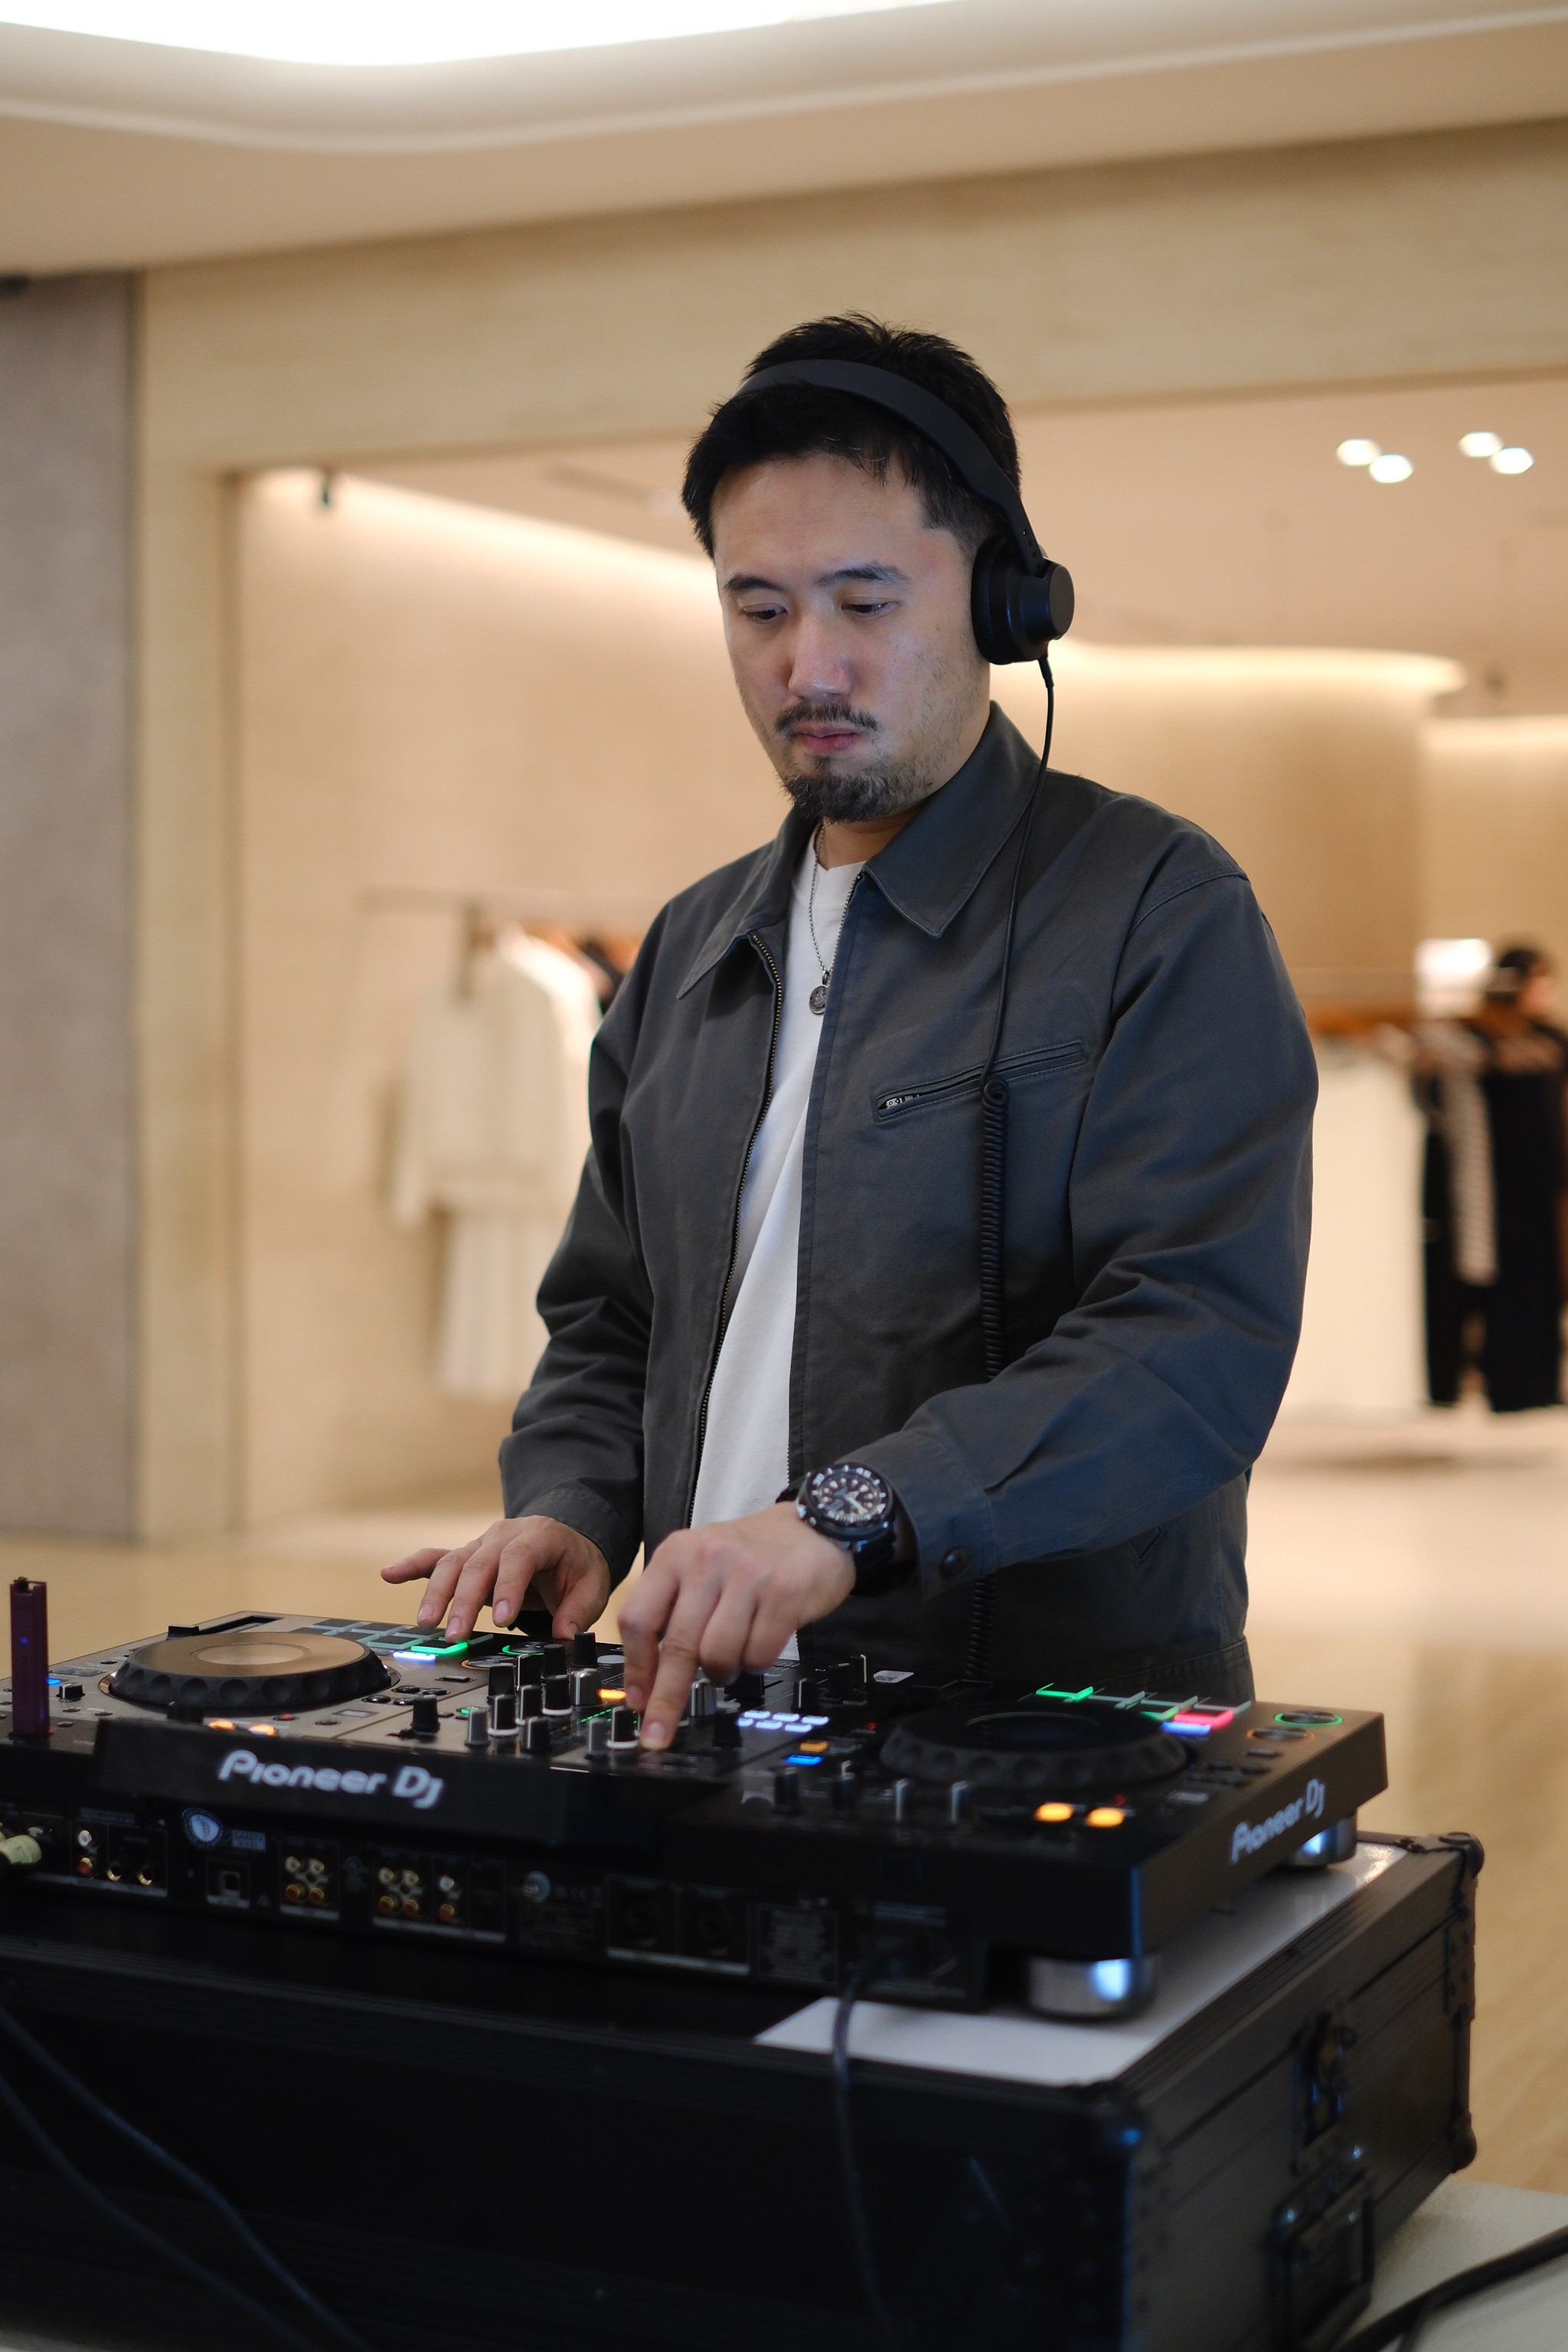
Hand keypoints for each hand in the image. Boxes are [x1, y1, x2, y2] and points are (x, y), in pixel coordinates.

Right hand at [380, 1517, 610, 1643]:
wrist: (567, 1544)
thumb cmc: (576, 1567)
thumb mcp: (592, 1586)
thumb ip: (578, 1611)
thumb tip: (564, 1636)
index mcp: (540, 1536)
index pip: (519, 1557)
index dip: (508, 1586)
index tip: (502, 1620)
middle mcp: (505, 1534)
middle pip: (479, 1563)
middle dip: (464, 1600)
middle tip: (454, 1635)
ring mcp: (482, 1543)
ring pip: (453, 1563)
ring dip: (437, 1593)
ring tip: (426, 1623)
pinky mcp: (467, 1555)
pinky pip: (436, 1558)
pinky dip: (412, 1566)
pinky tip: (389, 1574)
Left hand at [619, 1504, 853, 1750]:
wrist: (815, 1526)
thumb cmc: (753, 1553)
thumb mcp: (701, 1562)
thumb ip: (674, 1606)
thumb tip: (650, 1674)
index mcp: (676, 1554)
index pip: (639, 1618)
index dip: (636, 1667)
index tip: (637, 1700)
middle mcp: (706, 1560)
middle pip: (676, 1646)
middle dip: (667, 1699)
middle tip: (659, 1734)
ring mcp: (746, 1576)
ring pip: (717, 1655)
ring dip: (722, 1673)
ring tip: (732, 1661)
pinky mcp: (783, 1593)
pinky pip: (758, 1654)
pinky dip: (755, 1663)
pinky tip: (759, 1645)